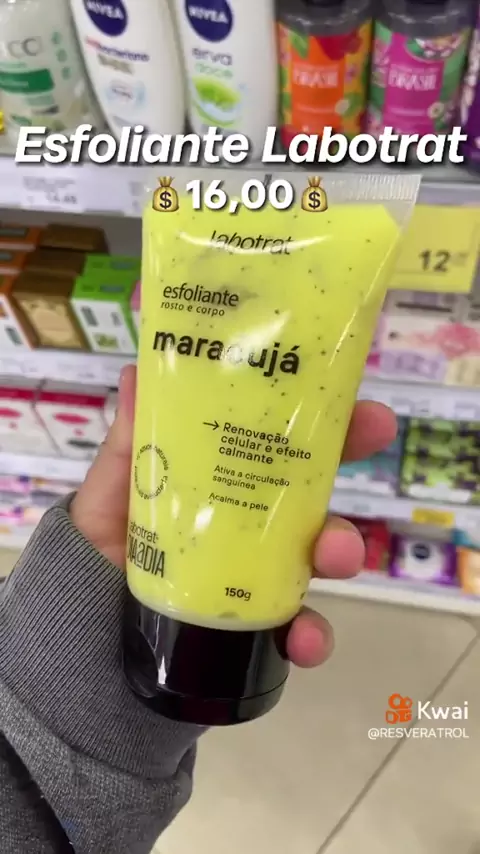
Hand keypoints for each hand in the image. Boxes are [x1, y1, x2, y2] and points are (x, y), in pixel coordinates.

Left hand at [71, 365, 395, 669]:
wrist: (87, 628)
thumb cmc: (102, 548)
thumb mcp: (113, 490)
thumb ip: (128, 442)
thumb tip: (133, 371)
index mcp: (229, 481)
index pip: (287, 444)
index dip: (330, 423)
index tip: (363, 408)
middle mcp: (257, 524)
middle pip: (319, 493)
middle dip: (352, 460)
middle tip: (376, 442)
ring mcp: (266, 576)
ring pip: (322, 559)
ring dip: (342, 550)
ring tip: (335, 554)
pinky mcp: (262, 630)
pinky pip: (299, 633)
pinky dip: (311, 637)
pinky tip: (302, 638)